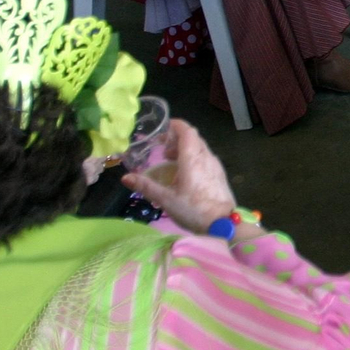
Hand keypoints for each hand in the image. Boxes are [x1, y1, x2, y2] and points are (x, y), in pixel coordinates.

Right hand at [121, 119, 238, 232]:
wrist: (224, 223)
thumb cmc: (193, 209)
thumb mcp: (165, 199)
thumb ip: (145, 186)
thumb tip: (125, 177)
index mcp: (193, 158)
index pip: (187, 131)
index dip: (175, 125)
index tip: (162, 130)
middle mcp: (206, 157)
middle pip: (193, 138)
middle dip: (177, 139)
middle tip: (163, 150)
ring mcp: (215, 165)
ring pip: (199, 148)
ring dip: (185, 149)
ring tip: (170, 162)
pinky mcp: (219, 174)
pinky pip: (205, 158)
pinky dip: (193, 158)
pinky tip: (184, 174)